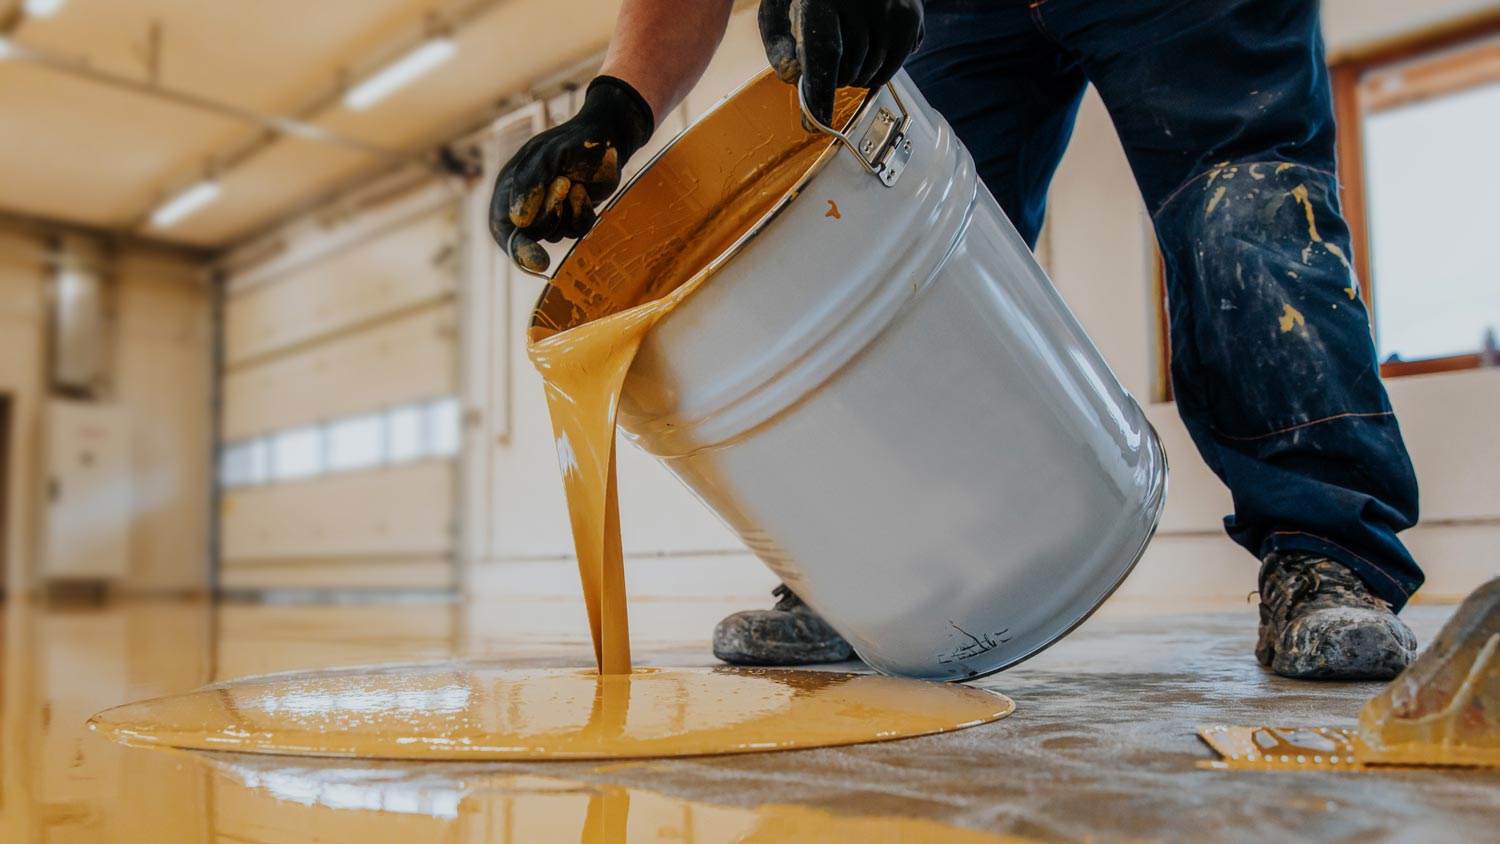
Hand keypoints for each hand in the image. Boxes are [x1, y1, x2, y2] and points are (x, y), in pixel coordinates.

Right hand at [489, 76, 653, 272]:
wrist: (605, 136)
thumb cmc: (571, 141)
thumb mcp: (546, 155)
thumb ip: (529, 184)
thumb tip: (518, 221)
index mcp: (510, 188)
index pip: (502, 228)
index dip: (517, 248)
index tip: (537, 262)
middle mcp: (527, 204)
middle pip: (531, 235)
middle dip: (550, 213)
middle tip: (563, 183)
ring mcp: (551, 211)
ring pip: (555, 234)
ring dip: (567, 211)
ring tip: (572, 181)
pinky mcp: (573, 215)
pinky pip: (576, 230)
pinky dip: (582, 213)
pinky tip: (583, 190)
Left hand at [759, 0, 923, 127]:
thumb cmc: (814, 0)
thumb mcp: (784, 13)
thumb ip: (781, 49)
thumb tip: (797, 88)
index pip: (823, 54)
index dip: (821, 92)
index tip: (818, 121)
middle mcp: (859, 0)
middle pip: (849, 68)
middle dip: (837, 80)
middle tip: (832, 68)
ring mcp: (888, 8)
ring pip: (873, 71)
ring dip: (859, 77)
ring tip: (851, 56)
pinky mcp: (909, 16)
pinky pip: (893, 66)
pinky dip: (880, 72)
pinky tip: (870, 57)